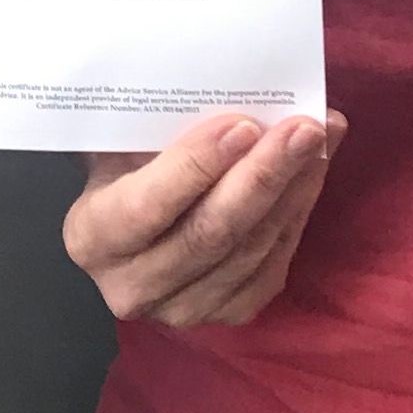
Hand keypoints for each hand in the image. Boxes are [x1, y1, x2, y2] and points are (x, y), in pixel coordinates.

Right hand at [63, 111, 345, 328]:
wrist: (131, 227)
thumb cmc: (124, 170)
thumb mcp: (122, 143)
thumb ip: (161, 126)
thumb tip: (236, 98)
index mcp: (93, 237)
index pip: (147, 206)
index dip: (196, 166)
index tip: (242, 125)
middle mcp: (132, 287)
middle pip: (209, 233)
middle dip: (262, 175)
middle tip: (303, 128)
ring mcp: (181, 310)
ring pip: (249, 251)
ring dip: (292, 191)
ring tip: (319, 141)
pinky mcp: (225, 314)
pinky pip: (271, 267)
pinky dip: (297, 216)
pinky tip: (312, 174)